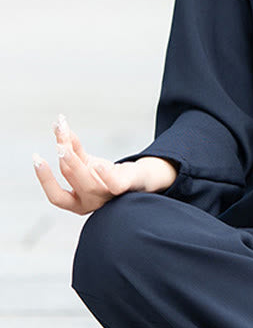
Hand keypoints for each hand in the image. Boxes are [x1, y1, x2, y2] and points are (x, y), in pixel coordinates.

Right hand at [33, 114, 176, 214]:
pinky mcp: (125, 188)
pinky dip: (106, 175)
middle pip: (73, 181)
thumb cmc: (108, 174)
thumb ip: (73, 148)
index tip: (36, 158)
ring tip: (65, 143)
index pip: (56, 197)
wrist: (140, 180)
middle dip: (64, 160)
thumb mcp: (88, 162)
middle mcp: (92, 202)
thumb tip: (60, 125)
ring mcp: (108, 197)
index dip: (45, 179)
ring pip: (88, 183)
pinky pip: (115, 184)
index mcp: (78, 201)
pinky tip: (99, 164)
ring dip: (75, 162)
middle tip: (58, 144)